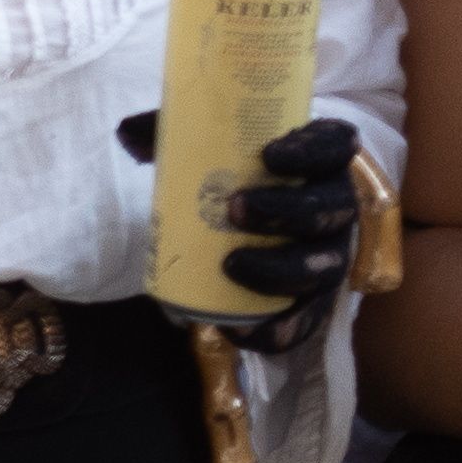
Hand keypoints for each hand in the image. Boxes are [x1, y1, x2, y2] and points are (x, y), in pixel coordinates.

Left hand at [103, 111, 379, 353]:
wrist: (273, 218)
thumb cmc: (245, 171)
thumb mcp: (215, 144)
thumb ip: (176, 134)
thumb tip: (124, 135)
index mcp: (323, 159)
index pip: (335, 145)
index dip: (311, 150)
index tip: (269, 154)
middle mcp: (337, 207)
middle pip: (327, 210)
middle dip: (285, 211)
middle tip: (235, 209)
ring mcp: (332, 255)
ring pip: (322, 267)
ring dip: (280, 269)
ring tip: (231, 264)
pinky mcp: (318, 299)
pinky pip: (306, 320)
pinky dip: (277, 328)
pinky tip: (240, 328)